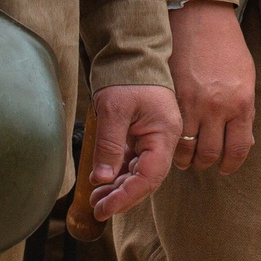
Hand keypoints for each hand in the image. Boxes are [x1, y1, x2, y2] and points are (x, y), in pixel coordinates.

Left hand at [86, 82, 181, 219]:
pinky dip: (118, 173)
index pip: (150, 176)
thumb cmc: (126, 76)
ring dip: (119, 187)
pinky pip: (133, 161)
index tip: (105, 209)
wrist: (131, 52)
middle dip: (122, 196)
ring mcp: (154, 137)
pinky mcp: (142, 134)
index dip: (127, 196)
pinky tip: (102, 182)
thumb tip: (103, 179)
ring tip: (96, 199)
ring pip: (139, 172)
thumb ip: (110, 145)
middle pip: (147, 179)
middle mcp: (163, 139)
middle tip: (97, 208)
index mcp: (164, 134)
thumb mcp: (114, 110)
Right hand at [167, 2, 255, 172]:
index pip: (238, 149)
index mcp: (241, 103)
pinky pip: (170, 130)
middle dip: (205, 163)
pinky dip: (170, 141)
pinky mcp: (171, 95)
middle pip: (209, 154)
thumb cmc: (227, 46)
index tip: (225, 168)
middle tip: (201, 161)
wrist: (201, 16)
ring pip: (185, 148)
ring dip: (185, 157)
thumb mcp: (246, 79)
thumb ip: (245, 112)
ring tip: (184, 155)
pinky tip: (171, 140)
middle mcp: (216, 107)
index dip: (231, 164)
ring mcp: (191, 102)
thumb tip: (245, 142)